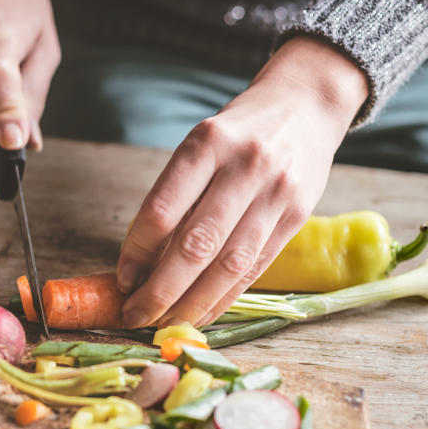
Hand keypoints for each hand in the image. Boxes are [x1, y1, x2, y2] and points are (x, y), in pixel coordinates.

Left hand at [116, 36, 368, 327]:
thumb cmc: (238, 132)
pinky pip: (255, 268)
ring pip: (229, 264)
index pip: (162, 210)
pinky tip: (202, 313)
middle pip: (196, 245)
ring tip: (165, 323)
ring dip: (192, 303)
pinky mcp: (298, 216)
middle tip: (136, 315)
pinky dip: (224, 297)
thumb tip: (140, 263)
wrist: (306, 105)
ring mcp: (276, 192)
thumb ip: (176, 196)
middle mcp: (245, 166)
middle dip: (161, 290)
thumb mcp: (201, 144)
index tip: (122, 279)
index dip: (137, 252)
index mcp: (208, 143)